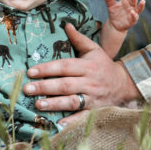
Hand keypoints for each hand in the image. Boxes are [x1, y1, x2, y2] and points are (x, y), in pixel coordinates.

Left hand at [23, 23, 140, 125]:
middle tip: (27, 89)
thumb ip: (79, 39)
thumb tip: (66, 25)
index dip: (47, 69)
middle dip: (45, 87)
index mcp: (87, 66)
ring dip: (54, 104)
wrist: (124, 84)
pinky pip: (82, 117)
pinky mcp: (95, 111)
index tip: (30, 71)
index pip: (65, 66)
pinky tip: (58, 124)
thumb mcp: (94, 50)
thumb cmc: (103, 65)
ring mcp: (92, 98)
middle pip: (65, 85)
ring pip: (72, 101)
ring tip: (37, 104)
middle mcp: (89, 82)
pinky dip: (71, 121)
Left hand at [104, 0, 145, 31]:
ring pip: (138, 8)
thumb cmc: (114, 13)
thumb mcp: (110, 6)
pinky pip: (134, 17)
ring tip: (143, 1)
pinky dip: (134, 15)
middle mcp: (131, 6)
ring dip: (141, 5)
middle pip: (133, 0)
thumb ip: (109, 1)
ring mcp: (133, 13)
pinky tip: (132, 12)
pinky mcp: (133, 20)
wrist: (114, 24)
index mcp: (126, 0)